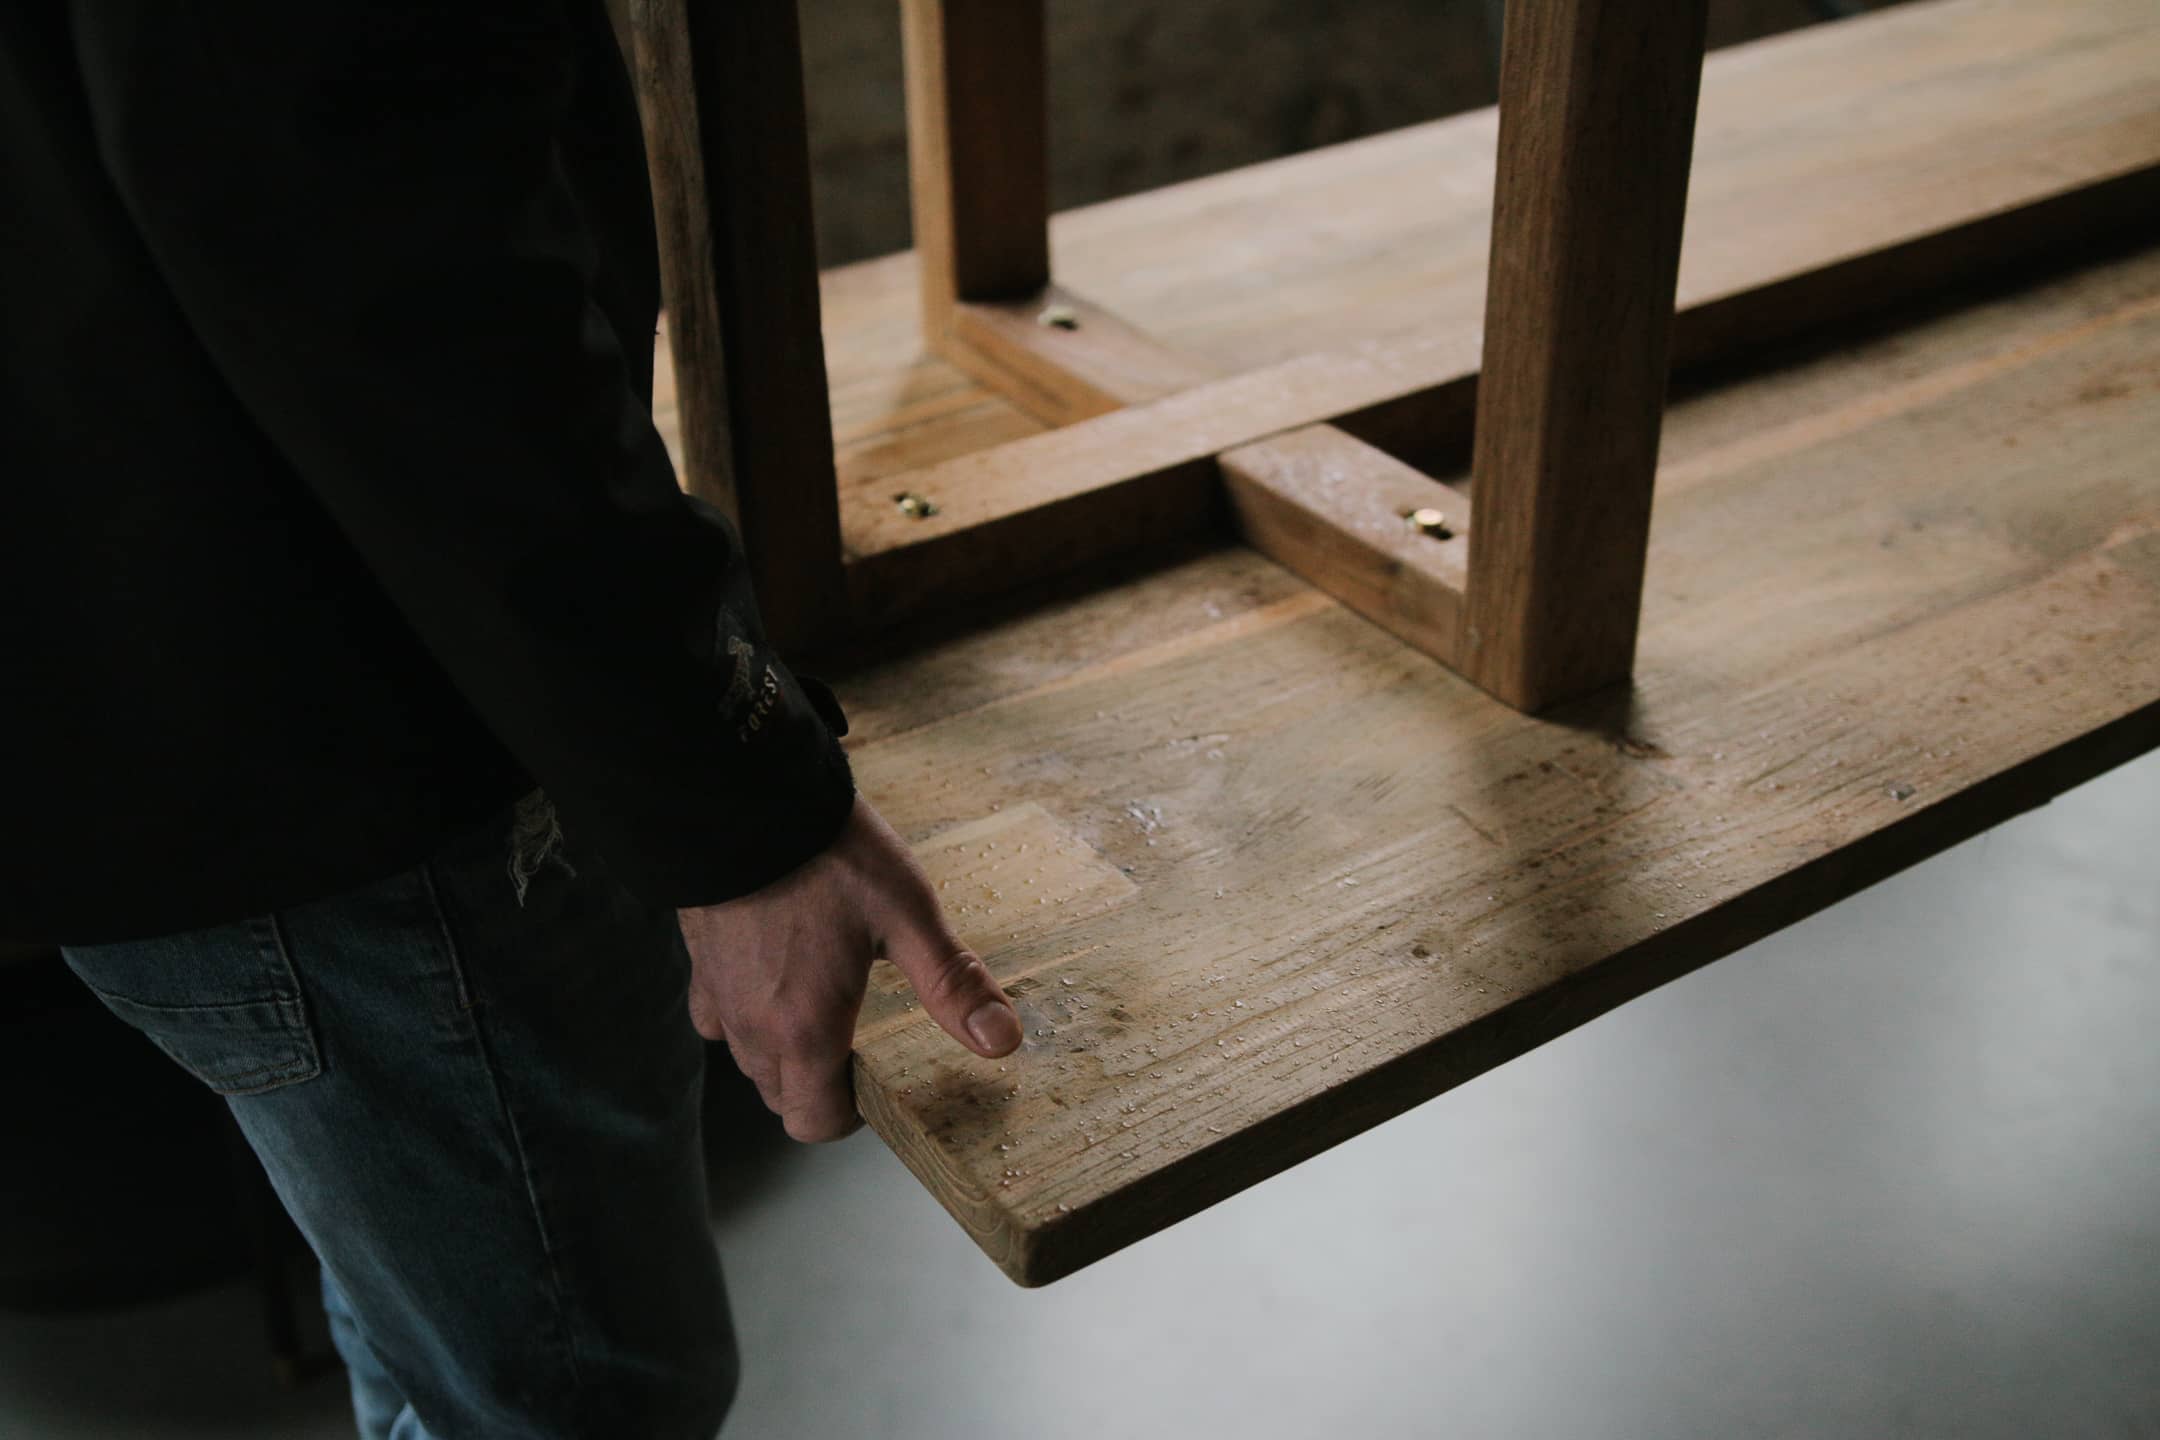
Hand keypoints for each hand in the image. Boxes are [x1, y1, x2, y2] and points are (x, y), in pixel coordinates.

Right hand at [678, 794, 1022, 1140]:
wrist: (740, 799)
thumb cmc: (827, 856)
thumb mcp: (906, 914)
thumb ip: (951, 984)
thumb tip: (1002, 1041)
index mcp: (807, 1029)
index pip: (814, 1121)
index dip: (849, 1116)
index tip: (875, 1080)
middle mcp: (755, 1028)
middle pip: (781, 1097)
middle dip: (820, 1086)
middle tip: (857, 1039)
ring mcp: (720, 997)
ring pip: (749, 1062)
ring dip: (783, 1055)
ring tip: (822, 1006)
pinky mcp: (699, 964)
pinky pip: (716, 1019)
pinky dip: (744, 1018)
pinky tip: (773, 979)